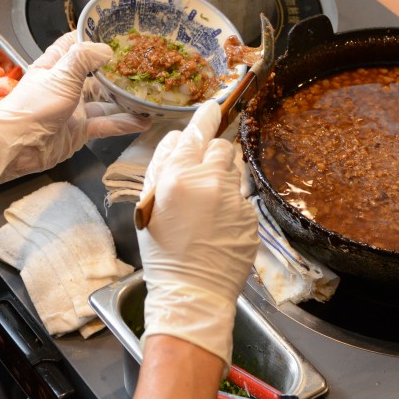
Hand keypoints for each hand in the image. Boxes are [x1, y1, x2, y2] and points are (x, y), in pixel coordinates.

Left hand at [0, 32, 149, 192]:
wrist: (16, 146)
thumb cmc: (33, 106)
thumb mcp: (60, 76)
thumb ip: (83, 59)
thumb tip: (106, 49)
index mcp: (55, 66)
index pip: (73, 45)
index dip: (92, 37)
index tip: (116, 33)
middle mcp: (65, 85)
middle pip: (95, 74)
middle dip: (116, 70)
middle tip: (142, 65)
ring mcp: (74, 109)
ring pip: (104, 101)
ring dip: (124, 99)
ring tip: (148, 94)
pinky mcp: (80, 130)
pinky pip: (106, 124)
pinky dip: (124, 123)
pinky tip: (143, 120)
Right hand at [136, 101, 258, 364]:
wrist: (192, 292)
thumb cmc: (163, 252)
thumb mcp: (149, 205)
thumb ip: (162, 167)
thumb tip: (179, 139)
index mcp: (177, 176)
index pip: (197, 130)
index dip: (205, 117)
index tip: (213, 107)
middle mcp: (208, 181)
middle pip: (221, 145)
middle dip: (212, 155)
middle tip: (202, 175)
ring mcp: (233, 199)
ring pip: (234, 170)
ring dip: (223, 180)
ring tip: (209, 208)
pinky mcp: (250, 216)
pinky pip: (243, 198)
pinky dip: (233, 206)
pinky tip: (220, 226)